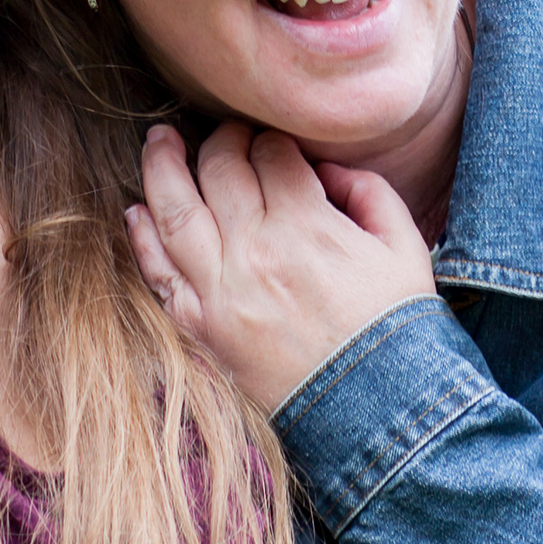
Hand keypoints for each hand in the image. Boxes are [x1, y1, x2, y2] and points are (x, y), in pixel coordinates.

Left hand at [125, 122, 435, 414]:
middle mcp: (255, 252)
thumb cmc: (394, 325)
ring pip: (174, 211)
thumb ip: (368, 189)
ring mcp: (221, 291)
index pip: (270, 154)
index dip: (268, 137)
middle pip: (219, 169)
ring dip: (161, 166)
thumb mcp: (405, 245)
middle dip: (220, 140)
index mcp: (308, 226)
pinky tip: (137, 210)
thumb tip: (323, 167)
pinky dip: (142, 237)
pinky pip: (158, 271)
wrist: (375, 409)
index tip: (269, 140)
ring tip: (158, 140)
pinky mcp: (200, 326)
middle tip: (222, 134)